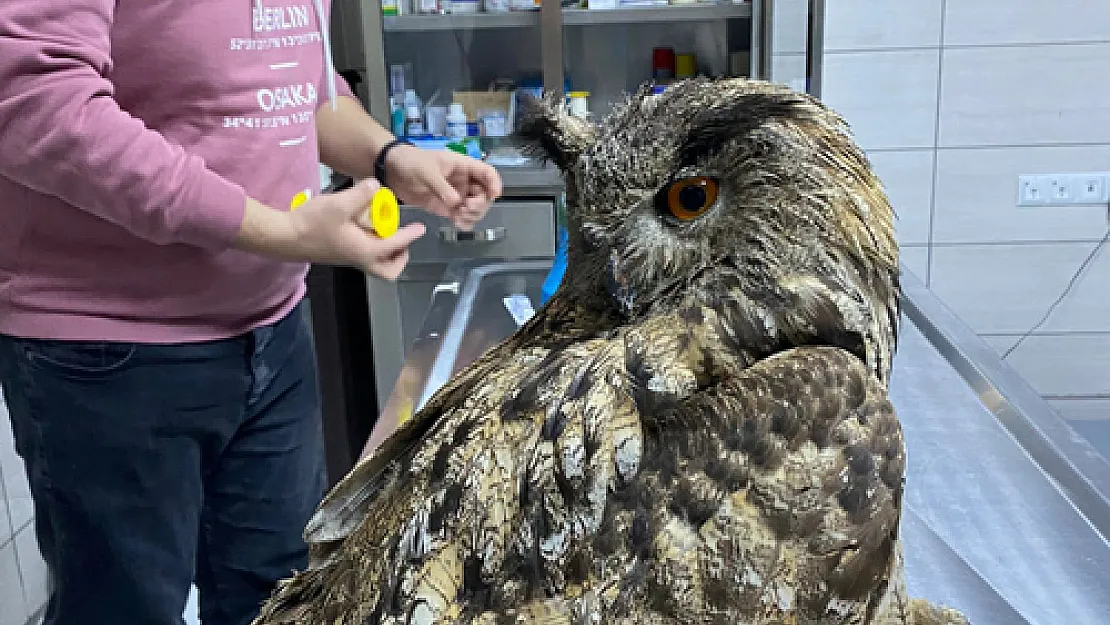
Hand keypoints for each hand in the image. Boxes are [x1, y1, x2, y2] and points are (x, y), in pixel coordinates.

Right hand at [235, 180, 424, 279]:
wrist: (283, 236)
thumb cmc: (310, 224)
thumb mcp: (339, 205)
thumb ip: (361, 194)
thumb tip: (376, 186)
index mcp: (365, 251)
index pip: (395, 245)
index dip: (410, 236)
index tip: (420, 228)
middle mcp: (359, 259)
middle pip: (388, 270)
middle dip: (400, 257)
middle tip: (402, 239)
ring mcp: (348, 258)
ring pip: (376, 264)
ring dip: (386, 252)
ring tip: (385, 231)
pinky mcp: (338, 253)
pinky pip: (363, 255)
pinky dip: (371, 246)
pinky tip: (363, 227)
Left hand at [385, 146, 502, 229]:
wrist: (392, 171)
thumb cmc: (411, 163)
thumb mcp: (427, 171)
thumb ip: (442, 187)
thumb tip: (456, 203)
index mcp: (463, 166)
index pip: (487, 173)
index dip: (494, 183)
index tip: (494, 195)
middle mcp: (463, 181)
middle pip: (484, 194)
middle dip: (480, 204)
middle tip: (467, 208)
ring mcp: (456, 195)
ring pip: (475, 208)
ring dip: (472, 215)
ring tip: (459, 217)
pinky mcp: (447, 207)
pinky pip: (462, 216)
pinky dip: (464, 222)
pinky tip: (457, 224)